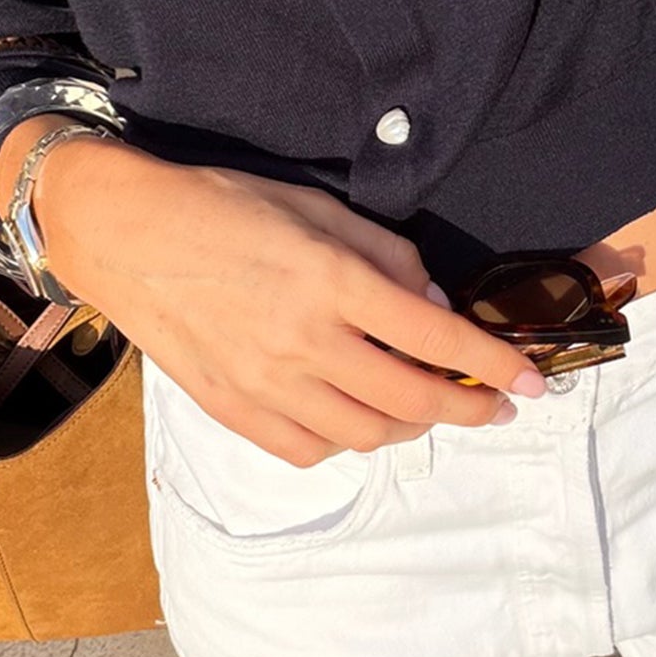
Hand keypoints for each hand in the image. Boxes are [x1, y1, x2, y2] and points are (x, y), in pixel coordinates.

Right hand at [0, 126, 543, 464]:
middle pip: (412, 400)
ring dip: (410, 427)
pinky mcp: (233, 408)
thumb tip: (434, 311)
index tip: (531, 383)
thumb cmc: (224, 206)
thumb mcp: (317, 208)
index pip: (438, 340)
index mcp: (332, 282)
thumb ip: (385, 257)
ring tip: (425, 409)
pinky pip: (308, 450)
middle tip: (491, 406)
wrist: (124, 234)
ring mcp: (266, 383)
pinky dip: (345, 442)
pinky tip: (354, 418)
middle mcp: (305, 341)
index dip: (496, 366)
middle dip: (468, 409)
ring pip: (365, 434)